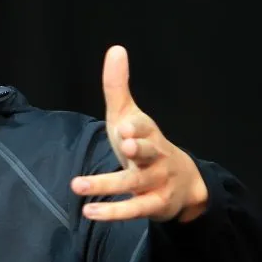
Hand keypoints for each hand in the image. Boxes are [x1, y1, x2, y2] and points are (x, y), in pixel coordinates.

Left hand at [70, 45, 208, 222]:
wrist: (183, 181)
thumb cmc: (145, 144)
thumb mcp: (130, 115)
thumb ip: (117, 86)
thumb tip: (115, 49)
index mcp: (148, 132)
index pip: (144, 127)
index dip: (136, 127)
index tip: (125, 126)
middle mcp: (155, 156)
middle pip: (148, 152)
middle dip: (138, 149)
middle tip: (125, 145)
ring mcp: (156, 182)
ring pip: (133, 184)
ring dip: (106, 184)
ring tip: (78, 185)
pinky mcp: (154, 204)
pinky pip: (134, 210)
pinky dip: (113, 212)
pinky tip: (90, 212)